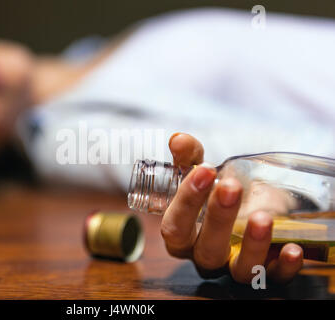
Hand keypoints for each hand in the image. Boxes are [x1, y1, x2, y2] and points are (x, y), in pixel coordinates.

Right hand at [160, 132, 303, 283]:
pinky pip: (274, 278)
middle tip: (231, 187)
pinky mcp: (266, 271)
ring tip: (262, 217)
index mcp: (182, 235)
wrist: (250, 205)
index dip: (186, 202)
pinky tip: (291, 248)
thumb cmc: (217, 192)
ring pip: (239, 269)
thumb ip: (189, 157)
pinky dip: (283, 266)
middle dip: (218, 218)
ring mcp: (235, 266)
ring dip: (252, 245)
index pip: (175, 227)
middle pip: (206, 250)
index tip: (204, 171)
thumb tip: (179, 139)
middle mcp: (204, 256)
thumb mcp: (202, 173)